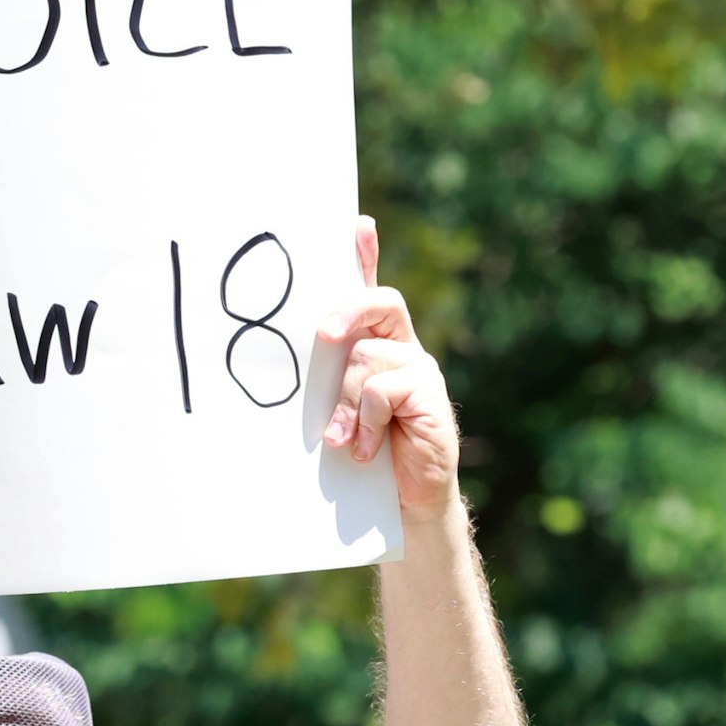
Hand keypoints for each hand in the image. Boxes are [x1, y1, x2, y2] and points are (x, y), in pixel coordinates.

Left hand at [318, 218, 462, 521]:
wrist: (404, 500)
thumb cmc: (363, 449)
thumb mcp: (339, 406)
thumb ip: (328, 376)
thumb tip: (296, 350)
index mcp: (378, 343)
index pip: (371, 290)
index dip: (366, 255)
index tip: (357, 225)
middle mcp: (402, 347)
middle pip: (379, 303)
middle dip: (347, 312)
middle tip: (323, 335)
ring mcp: (420, 369)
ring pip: (368, 359)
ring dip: (346, 403)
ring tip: (341, 438)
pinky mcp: (430, 395)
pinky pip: (384, 390)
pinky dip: (366, 420)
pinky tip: (365, 446)